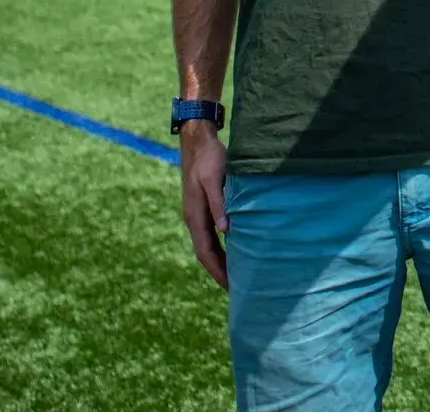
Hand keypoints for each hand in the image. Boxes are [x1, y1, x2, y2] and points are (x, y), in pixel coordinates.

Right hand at [179, 121, 228, 288]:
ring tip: (235, 275)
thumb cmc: (209, 158)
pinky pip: (210, 234)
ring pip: (207, 244)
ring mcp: (197, 213)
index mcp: (195, 215)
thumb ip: (218, 204)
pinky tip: (233, 249)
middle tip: (236, 289)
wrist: (197, 139)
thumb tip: (225, 231)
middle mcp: (194, 218)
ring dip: (219, 261)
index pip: (205, 252)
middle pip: (205, 253)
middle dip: (219, 271)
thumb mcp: (214, 179)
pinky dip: (220, 247)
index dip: (218, 270)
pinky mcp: (203, 206)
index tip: (230, 286)